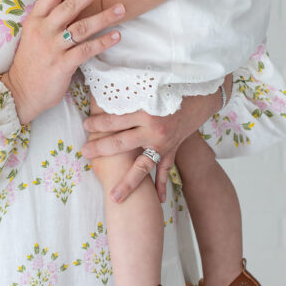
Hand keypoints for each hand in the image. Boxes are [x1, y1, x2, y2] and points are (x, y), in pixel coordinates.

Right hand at [0, 0, 124, 124]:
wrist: (19, 92)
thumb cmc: (30, 62)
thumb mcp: (34, 35)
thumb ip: (51, 19)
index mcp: (35, 20)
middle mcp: (43, 30)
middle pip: (70, 5)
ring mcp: (53, 48)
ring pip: (82, 27)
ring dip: (104, 16)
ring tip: (121, 8)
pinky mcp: (62, 65)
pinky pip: (86, 50)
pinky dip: (103, 43)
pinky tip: (116, 36)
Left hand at [81, 77, 231, 202]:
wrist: (201, 95)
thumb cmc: (172, 86)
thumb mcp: (149, 85)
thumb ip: (129, 90)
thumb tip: (105, 87)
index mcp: (145, 111)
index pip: (114, 120)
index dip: (97, 122)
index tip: (85, 125)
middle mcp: (153, 130)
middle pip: (121, 144)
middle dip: (100, 149)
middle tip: (84, 153)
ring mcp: (163, 144)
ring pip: (142, 167)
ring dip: (127, 182)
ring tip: (114, 197)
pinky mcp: (173, 150)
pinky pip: (166, 170)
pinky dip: (162, 185)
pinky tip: (157, 200)